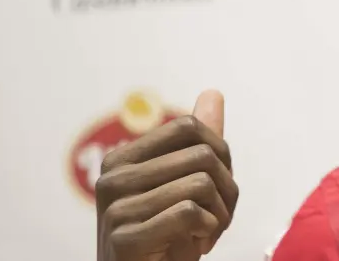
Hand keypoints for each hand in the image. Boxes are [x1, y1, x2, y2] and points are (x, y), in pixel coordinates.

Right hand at [96, 90, 239, 260]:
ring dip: (219, 216)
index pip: (190, 127)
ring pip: (200, 184)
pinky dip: (206, 231)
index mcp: (122, 158)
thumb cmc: (166, 238)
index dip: (220, 154)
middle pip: (202, 156)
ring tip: (206, 233)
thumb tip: (213, 93)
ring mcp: (115, 209)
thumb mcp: (183, 186)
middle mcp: (112, 178)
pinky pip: (189, 213)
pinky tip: (194, 246)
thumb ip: (197, 143)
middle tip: (218, 218)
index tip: (218, 186)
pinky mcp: (124, 239)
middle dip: (226, 190)